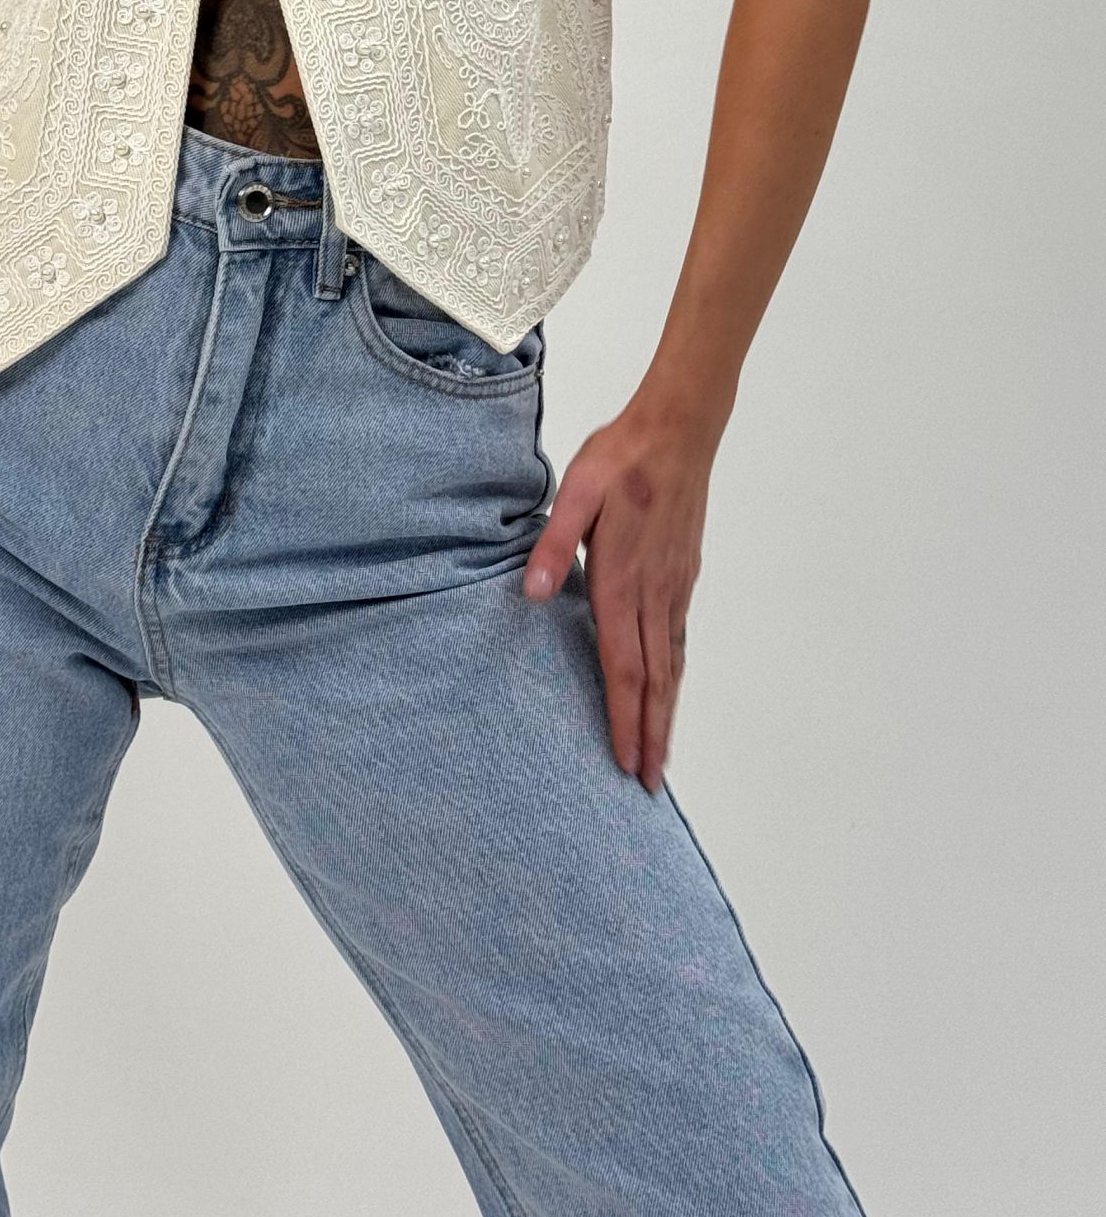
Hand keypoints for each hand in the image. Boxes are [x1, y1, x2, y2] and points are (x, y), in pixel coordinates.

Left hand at [521, 386, 722, 793]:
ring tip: (662, 756)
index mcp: (622, 579)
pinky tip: (669, 689)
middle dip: (651, 736)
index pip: (623, 665)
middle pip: (654, 680)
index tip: (625, 762)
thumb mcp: (575, 493)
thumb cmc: (620, 459)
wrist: (678, 431)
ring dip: (667, 714)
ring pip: (672, 665)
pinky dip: (674, 677)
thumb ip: (552, 547)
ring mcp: (674, 586)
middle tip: (649, 785)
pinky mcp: (683, 575)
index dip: (624, 719)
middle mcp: (653, 593)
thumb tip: (531, 596)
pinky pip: (679, 639)